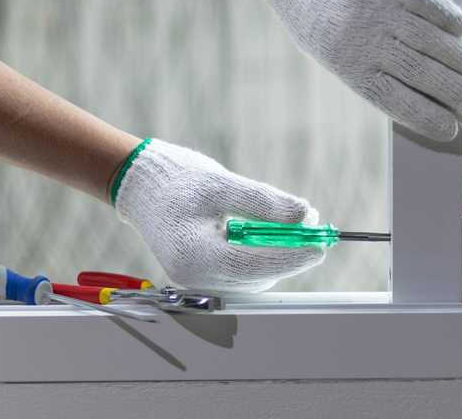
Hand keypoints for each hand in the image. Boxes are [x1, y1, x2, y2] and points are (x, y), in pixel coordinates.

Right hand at [112, 139, 323, 291]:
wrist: (140, 185)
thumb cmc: (176, 181)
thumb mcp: (223, 185)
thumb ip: (265, 203)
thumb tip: (305, 215)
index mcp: (196, 257)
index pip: (257, 266)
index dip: (293, 256)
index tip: (320, 244)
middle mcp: (195, 277)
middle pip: (259, 276)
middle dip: (288, 252)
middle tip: (311, 224)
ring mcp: (197, 279)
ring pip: (253, 277)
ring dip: (276, 253)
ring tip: (289, 223)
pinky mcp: (202, 273)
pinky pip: (241, 271)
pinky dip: (259, 254)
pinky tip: (264, 231)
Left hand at [253, 0, 461, 141]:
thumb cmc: (318, 17)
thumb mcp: (333, 52)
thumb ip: (373, 70)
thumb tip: (423, 94)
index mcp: (350, 67)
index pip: (397, 102)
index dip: (428, 118)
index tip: (453, 129)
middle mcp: (367, 40)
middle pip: (422, 74)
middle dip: (456, 92)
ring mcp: (381, 8)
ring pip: (432, 40)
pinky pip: (428, 4)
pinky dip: (450, 20)